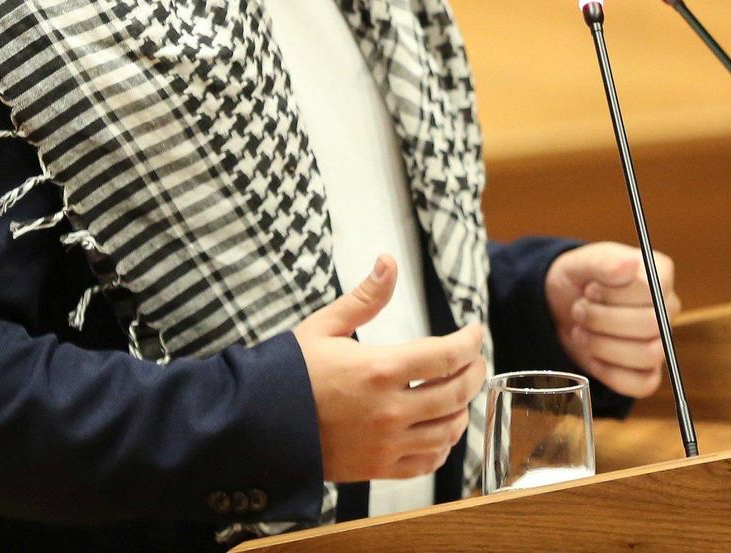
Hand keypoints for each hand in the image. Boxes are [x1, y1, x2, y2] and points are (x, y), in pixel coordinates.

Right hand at [292, 255, 487, 481]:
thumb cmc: (290, 372)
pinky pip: (427, 462)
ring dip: (463, 409)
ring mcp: (385, 444)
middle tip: (475, 360)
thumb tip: (389, 261)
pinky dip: (443, 446)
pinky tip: (440, 430)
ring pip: (448, 430)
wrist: (255, 425)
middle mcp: (389, 411)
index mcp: (378, 370)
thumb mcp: (324, 326)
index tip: (474, 332)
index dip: (469, 342)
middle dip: (474, 372)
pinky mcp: (378, 469)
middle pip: (456, 392)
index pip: (446, 356)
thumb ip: (365, 297)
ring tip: (460, 392)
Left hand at [543, 242, 679, 397]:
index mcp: (659, 274)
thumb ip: (604, 262)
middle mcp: (666, 308)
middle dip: (604, 321)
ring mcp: (660, 341)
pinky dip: (611, 374)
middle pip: (651, 325)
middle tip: (580, 310)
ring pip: (648, 355)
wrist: (561, 306)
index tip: (591, 289)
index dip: (615, 294)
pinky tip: (592, 357)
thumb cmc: (579, 280)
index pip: (652, 290)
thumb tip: (629, 265)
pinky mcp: (646, 371)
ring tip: (582, 330)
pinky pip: (642, 384)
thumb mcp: (581, 263)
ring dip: (603, 345)